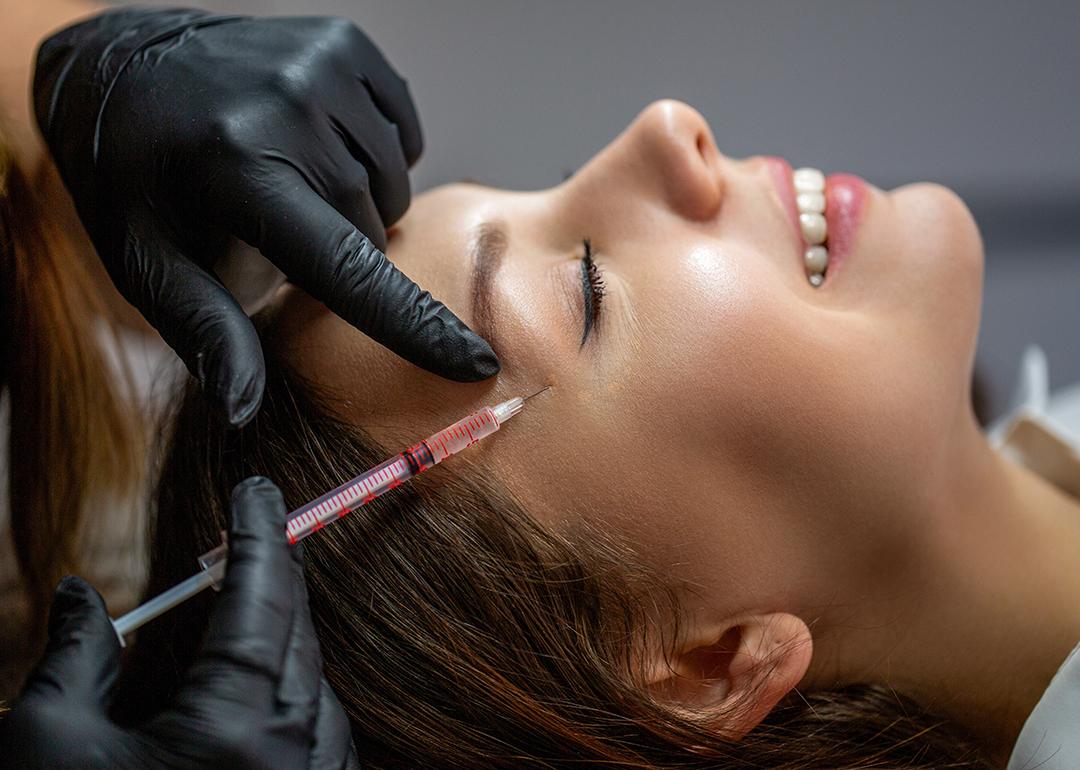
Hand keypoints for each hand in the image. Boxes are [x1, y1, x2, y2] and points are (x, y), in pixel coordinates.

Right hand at [0, 477, 358, 769]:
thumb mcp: (49, 748)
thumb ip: (73, 655)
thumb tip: (79, 592)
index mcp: (238, 723)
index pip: (261, 593)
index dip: (255, 531)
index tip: (254, 488)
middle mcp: (297, 747)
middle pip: (296, 627)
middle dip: (270, 574)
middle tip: (245, 535)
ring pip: (314, 674)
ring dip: (283, 632)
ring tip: (242, 605)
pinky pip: (321, 723)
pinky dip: (294, 687)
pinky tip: (260, 686)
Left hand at [34, 9, 498, 425]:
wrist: (119, 68)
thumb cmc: (134, 180)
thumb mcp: (148, 263)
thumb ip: (207, 332)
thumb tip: (243, 412)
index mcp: (237, 173)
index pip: (348, 267)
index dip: (416, 326)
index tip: (476, 361)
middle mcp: (286, 108)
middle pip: (373, 226)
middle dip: (344, 246)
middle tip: (285, 228)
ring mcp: (320, 67)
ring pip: (393, 182)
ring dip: (360, 200)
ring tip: (300, 183)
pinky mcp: (344, 43)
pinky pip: (401, 132)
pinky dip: (376, 151)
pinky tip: (323, 145)